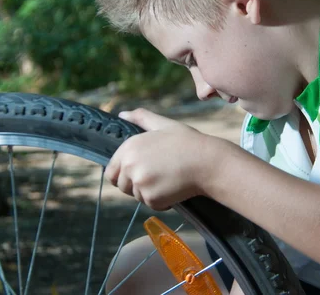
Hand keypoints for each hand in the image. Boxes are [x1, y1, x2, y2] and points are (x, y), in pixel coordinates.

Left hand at [105, 108, 230, 209]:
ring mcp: (140, 183)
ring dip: (149, 192)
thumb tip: (122, 114)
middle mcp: (130, 165)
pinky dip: (161, 201)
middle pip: (121, 185)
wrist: (207, 162)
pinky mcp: (151, 198)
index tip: (140, 172)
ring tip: (168, 179)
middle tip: (157, 176)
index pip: (111, 170)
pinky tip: (173, 188)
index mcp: (129, 147)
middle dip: (136, 184)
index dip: (124, 173)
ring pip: (136, 196)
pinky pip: (150, 204)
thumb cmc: (188, 142)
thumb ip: (141, 118)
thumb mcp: (164, 124)